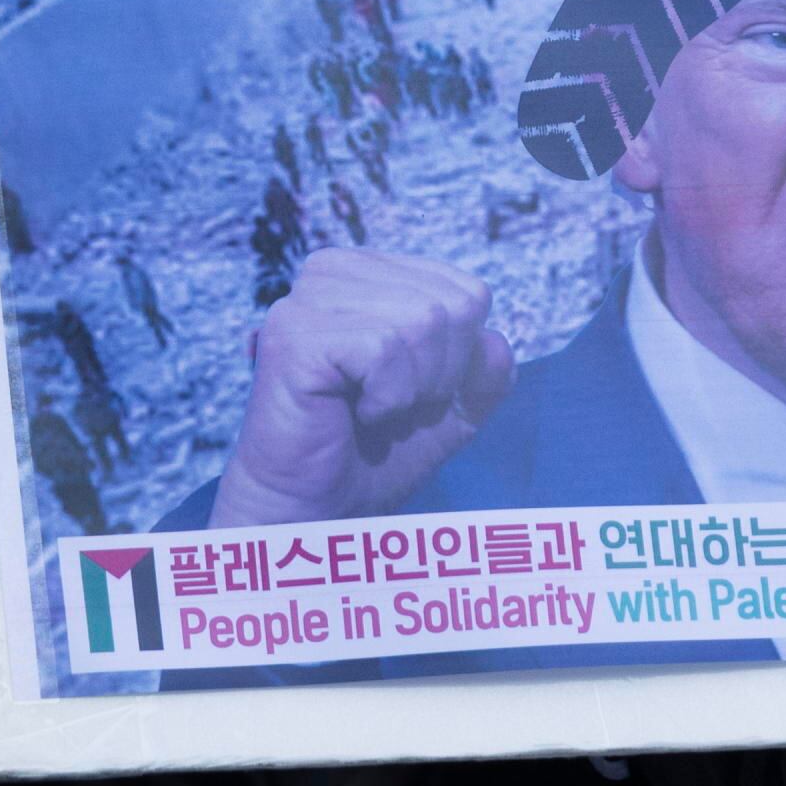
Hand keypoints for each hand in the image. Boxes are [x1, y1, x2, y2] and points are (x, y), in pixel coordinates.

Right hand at [207, 248, 510, 529]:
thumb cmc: (375, 457)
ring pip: (423, 321)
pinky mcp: (291, 334)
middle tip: (390, 408)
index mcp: (370, 272)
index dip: (459, 360)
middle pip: (452, 306)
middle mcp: (334, 271)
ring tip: (370, 410)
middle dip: (438, 376)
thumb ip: (486, 370)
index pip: (467, 292)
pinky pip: (384, 348)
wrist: (320, 514)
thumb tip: (494, 339)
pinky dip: (386, 398)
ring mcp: (307, 298)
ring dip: (412, 389)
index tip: (411, 392)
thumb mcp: (451, 409)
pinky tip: (354, 413)